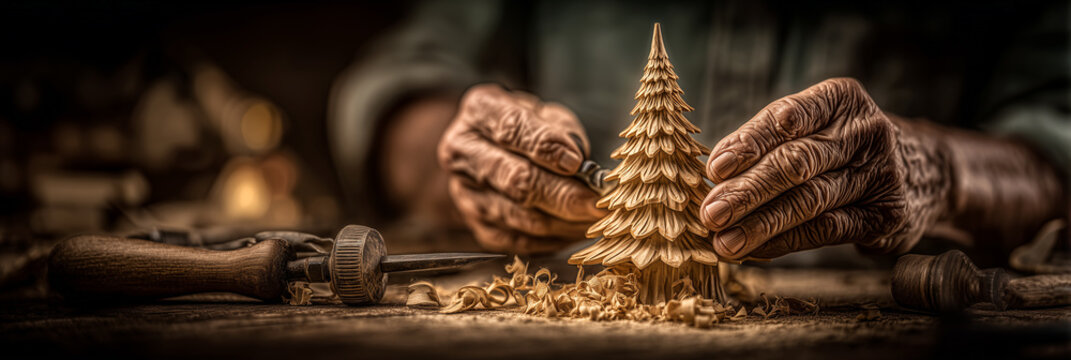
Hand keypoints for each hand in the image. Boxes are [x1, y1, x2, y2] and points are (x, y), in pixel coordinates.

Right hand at [438, 84, 604, 252]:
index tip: (576, 162)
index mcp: (479, 112)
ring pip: (521, 217)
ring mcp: (466, 194)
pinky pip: (520, 241)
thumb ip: (561, 131)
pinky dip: (553, 239)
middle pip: (517, 181)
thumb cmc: (525, 127)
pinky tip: (577, 230)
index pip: (511, 130)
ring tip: (595, 219)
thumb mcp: (543, 111)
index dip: (546, 148)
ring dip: (564, 222)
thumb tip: (581, 166)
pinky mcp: (478, 226)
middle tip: (597, 202)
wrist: (490, 151)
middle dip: (563, 195)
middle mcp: (463, 153)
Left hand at [701, 78, 952, 259]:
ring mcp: (879, 174)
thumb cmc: (840, 145)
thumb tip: (712, 174)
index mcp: (841, 99)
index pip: (788, 117)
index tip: (714, 168)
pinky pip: (826, 230)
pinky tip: (755, 250)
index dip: (749, 143)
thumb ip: (766, 142)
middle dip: (748, 190)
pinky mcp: (885, 215)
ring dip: (761, 224)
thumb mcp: (813, 127)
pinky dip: (785, 241)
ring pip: (809, 201)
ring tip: (723, 240)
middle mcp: (865, 132)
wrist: (921, 172)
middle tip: (710, 213)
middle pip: (796, 163)